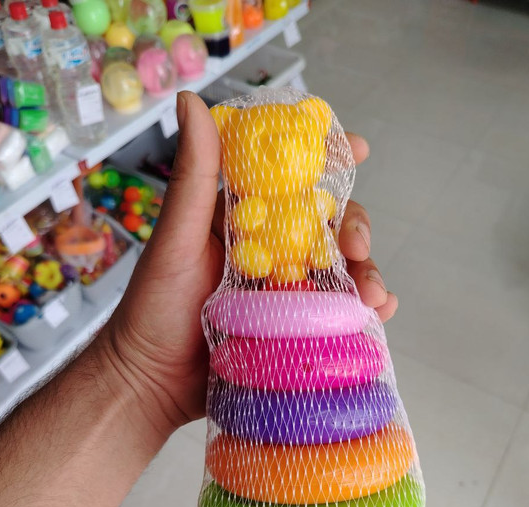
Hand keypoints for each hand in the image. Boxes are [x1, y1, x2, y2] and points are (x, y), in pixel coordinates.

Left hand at [100, 92, 397, 433]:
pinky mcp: (293, 329)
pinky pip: (335, 314)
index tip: (357, 149)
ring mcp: (284, 291)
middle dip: (354, 228)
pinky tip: (377, 315)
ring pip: (339, 271)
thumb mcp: (175, 239)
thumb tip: (192, 100)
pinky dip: (363, 312)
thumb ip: (193, 177)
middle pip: (326, 227)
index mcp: (241, 220)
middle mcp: (268, 251)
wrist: (151, 384)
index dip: (327, 161)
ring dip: (367, 274)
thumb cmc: (152, 308)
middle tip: (357, 245)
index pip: (290, 181)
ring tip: (374, 295)